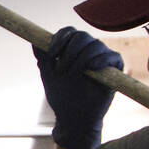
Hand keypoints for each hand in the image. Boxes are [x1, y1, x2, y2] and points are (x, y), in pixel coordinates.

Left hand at [34, 27, 122, 148]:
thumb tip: (34, 41)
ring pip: (96, 45)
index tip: (51, 55)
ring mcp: (102, 58)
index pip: (68, 32)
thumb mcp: (48, 74)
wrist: (73, 116)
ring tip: (73, 75)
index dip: (59, 39)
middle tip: (61, 70)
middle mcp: (88, 49)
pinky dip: (102, 60)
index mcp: (72, 48)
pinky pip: (113, 56)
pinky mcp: (114, 69)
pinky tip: (92, 68)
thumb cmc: (61, 95)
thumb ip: (42, 57)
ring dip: (82, 59)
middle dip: (69, 51)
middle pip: (82, 36)